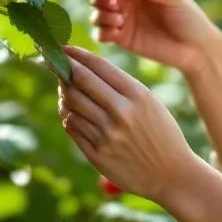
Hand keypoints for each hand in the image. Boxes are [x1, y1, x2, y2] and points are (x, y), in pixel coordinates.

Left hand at [57, 45, 198, 203]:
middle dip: (60, 68)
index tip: (62, 47)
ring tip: (65, 90)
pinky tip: (72, 113)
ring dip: (63, 94)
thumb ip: (120, 86)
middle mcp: (121, 113)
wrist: (171, 174)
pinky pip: (71, 127)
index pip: (97, 66)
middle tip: (50, 62)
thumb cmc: (160, 133)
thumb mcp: (149, 102)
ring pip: (70, 104)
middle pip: (78, 81)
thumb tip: (82, 68)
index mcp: (137, 95)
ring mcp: (107, 135)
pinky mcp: (97, 155)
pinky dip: (68, 116)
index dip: (75, 54)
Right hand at [91, 0, 221, 74]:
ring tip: (119, 19)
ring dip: (101, 13)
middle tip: (112, 2)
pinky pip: (100, 32)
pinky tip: (116, 31)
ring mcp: (123, 17)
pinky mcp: (121, 38)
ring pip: (96, 10)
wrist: (196, 49)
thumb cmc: (188, 16)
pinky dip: (102, 30)